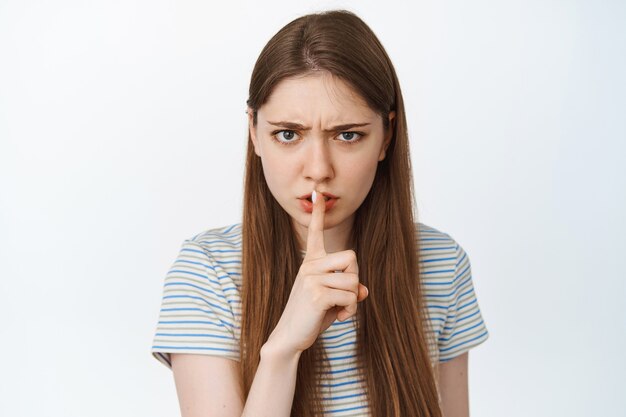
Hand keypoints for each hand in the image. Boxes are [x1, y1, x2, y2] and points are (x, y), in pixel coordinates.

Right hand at [266, 189, 368, 355]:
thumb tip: (364, 290)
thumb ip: (348, 288)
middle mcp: (310, 265)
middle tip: (345, 296)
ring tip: (339, 310)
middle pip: (352, 258)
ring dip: (352, 300)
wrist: (290, 336)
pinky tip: (339, 318)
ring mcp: (312, 278)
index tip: (318, 193)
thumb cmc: (312, 315)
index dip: (318, 213)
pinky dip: (350, 311)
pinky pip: (350, 297)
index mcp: (311, 262)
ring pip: (353, 281)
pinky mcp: (317, 294)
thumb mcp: (332, 298)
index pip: (316, 233)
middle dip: (355, 278)